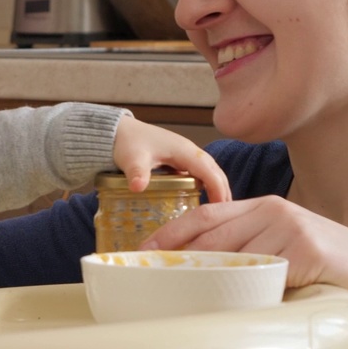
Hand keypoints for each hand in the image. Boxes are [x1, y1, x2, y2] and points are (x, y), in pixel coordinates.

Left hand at [112, 116, 231, 202]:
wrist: (118, 131)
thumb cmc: (127, 142)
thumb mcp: (132, 158)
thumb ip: (137, 172)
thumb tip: (138, 187)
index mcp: (184, 151)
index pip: (210, 172)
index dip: (218, 190)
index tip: (222, 210)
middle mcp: (189, 151)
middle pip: (215, 172)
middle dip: (223, 192)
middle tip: (229, 216)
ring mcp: (185, 155)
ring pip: (209, 172)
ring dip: (217, 188)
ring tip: (221, 212)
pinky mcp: (179, 160)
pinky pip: (200, 173)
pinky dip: (207, 186)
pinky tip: (203, 201)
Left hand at [139, 195, 347, 337]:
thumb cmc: (327, 272)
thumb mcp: (283, 252)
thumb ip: (249, 254)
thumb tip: (200, 276)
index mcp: (265, 208)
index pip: (205, 216)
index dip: (169, 234)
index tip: (142, 252)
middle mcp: (274, 212)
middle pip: (211, 239)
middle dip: (179, 262)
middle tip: (152, 283)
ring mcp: (290, 229)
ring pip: (232, 260)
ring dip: (209, 284)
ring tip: (183, 303)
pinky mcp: (305, 251)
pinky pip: (262, 276)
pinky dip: (244, 293)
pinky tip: (231, 307)